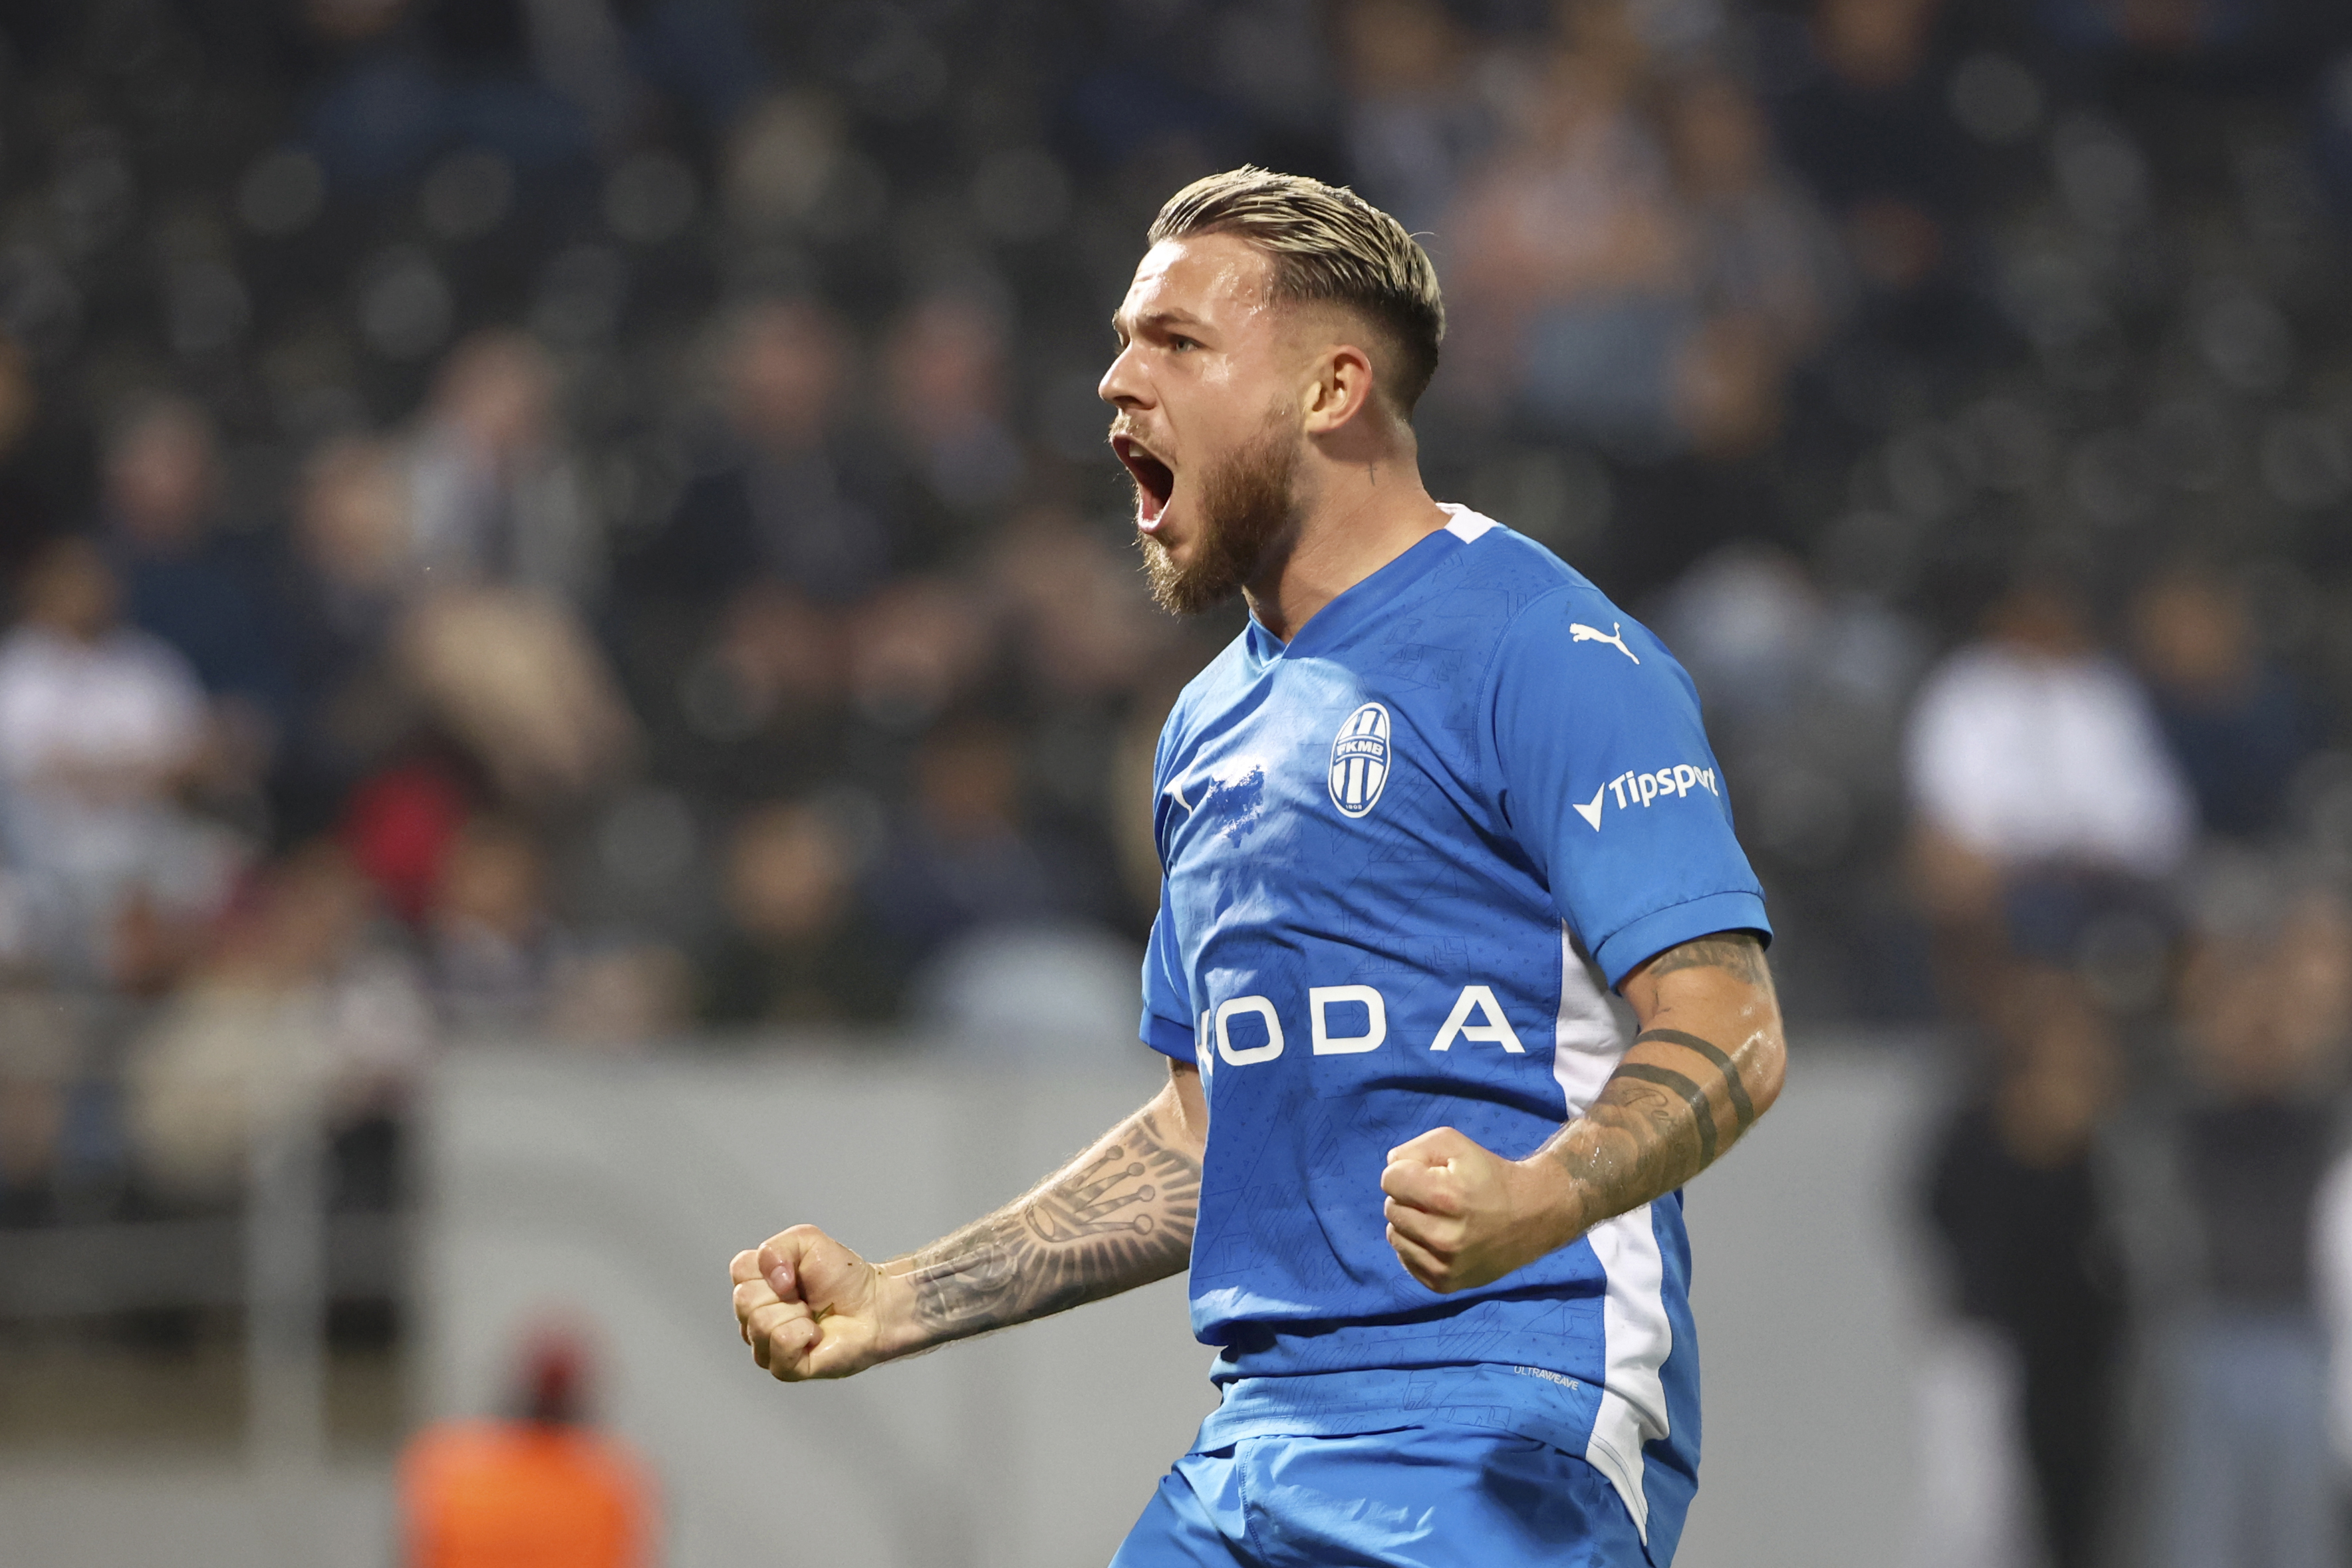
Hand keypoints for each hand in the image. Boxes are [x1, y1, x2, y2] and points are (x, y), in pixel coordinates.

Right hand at [729, 1225, 908, 1380]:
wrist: (874, 1305)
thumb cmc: (843, 1277)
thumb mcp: (808, 1241)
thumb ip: (776, 1248)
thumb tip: (773, 1281)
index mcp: (755, 1286)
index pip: (739, 1271)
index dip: (771, 1266)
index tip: (796, 1273)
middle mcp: (753, 1318)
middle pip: (745, 1300)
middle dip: (785, 1293)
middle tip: (806, 1297)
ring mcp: (766, 1346)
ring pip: (761, 1323)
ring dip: (797, 1314)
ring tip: (813, 1316)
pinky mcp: (784, 1368)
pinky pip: (781, 1344)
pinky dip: (804, 1334)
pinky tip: (816, 1335)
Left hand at [1381, 1127, 1580, 1292]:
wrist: (1532, 1217)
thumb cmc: (1489, 1176)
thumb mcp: (1455, 1144)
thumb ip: (1414, 1149)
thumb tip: (1390, 1167)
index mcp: (1446, 1198)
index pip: (1390, 1180)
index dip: (1407, 1171)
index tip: (1430, 1175)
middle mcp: (1443, 1237)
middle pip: (1391, 1208)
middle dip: (1409, 1197)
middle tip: (1438, 1197)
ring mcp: (1444, 1266)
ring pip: (1394, 1235)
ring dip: (1409, 1222)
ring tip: (1439, 1218)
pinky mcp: (1444, 1284)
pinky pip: (1405, 1259)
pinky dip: (1416, 1246)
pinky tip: (1440, 1238)